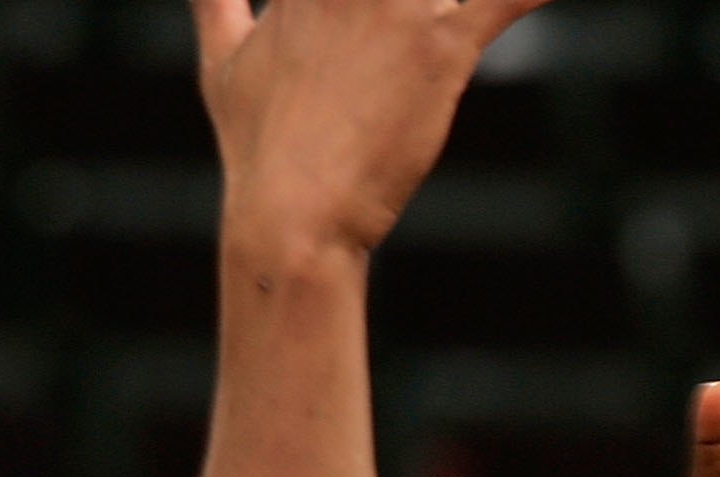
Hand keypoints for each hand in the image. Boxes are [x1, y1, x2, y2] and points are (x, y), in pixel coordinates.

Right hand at [192, 0, 552, 256]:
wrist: (291, 212)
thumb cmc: (259, 145)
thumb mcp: (222, 58)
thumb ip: (215, 3)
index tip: (366, 22)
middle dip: (411, 3)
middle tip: (408, 42)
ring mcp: (396, 6)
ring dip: (461, 2)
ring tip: (438, 45)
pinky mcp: (440, 48)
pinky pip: (504, 0)